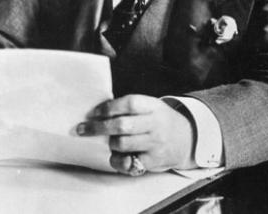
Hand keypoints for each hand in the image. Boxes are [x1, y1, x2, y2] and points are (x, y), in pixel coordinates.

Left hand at [76, 95, 195, 174]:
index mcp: (153, 106)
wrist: (186, 138)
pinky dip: (117, 160)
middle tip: (81, 129)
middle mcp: (155, 124)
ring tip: (109, 140)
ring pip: (121, 144)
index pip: (129, 104)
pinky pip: (127, 162)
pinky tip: (116, 155)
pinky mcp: (153, 161)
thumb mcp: (150, 106)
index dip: (108, 107)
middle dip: (97, 127)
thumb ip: (130, 107)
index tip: (93, 112)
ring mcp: (155, 143)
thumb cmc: (159, 120)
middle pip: (121, 125)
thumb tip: (97, 111)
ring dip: (109, 143)